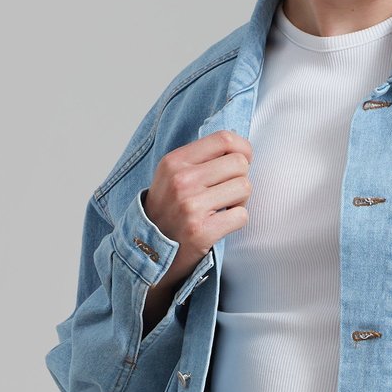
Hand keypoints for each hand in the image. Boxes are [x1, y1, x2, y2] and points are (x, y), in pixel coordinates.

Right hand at [139, 131, 251, 332]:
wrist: (147, 251)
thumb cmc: (167, 211)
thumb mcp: (172, 175)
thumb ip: (200, 158)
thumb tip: (239, 147)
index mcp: (175, 161)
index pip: (224, 139)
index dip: (243, 149)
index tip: (242, 161)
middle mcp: (181, 180)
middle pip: (239, 164)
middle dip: (240, 178)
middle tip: (227, 192)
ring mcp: (191, 206)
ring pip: (244, 188)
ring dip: (240, 200)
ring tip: (223, 208)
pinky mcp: (201, 232)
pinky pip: (242, 216)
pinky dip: (237, 220)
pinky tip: (220, 224)